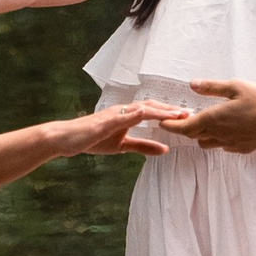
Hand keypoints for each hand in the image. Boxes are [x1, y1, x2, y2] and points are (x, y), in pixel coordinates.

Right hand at [46, 103, 177, 161]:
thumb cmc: (91, 139)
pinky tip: (145, 113)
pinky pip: (121, 116)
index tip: (188, 116)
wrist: (65, 139)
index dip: (170, 113)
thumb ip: (143, 146)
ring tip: (175, 113)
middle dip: (170, 109)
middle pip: (151, 106)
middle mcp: (122, 111)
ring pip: (139, 109)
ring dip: (158, 110)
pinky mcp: (104, 121)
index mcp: (127, 116)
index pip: (153, 112)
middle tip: (190, 113)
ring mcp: (113, 114)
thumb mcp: (122, 146)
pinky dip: (134, 114)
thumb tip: (165, 149)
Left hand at [173, 76, 255, 150]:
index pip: (184, 126)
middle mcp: (218, 134)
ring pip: (205, 142)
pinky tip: (225, 129)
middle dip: (185, 127)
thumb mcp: (236, 87)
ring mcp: (228, 144)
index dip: (171, 125)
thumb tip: (192, 84)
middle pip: (192, 135)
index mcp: (213, 118)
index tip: (162, 122)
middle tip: (183, 117)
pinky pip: (221, 145)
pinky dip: (216, 138)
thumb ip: (212, 87)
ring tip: (204, 122)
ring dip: (200, 134)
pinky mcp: (239, 149)